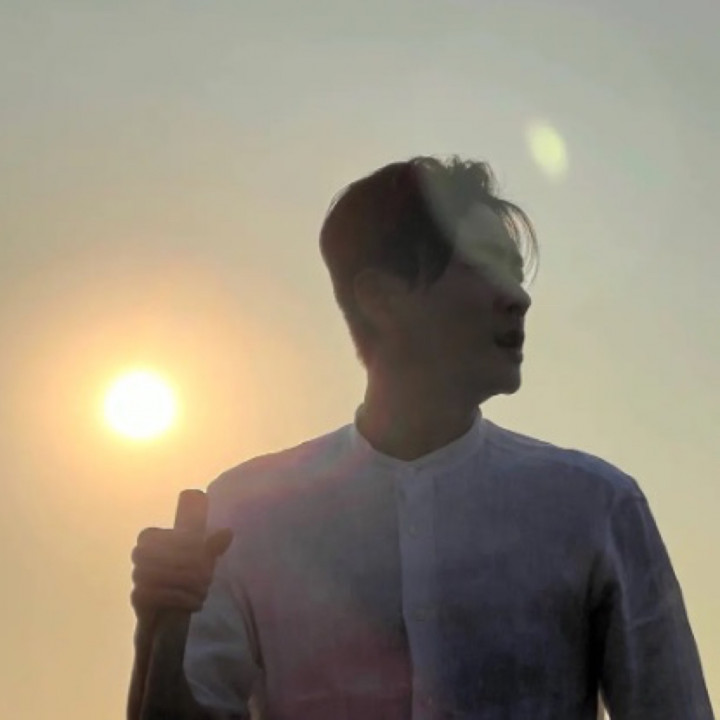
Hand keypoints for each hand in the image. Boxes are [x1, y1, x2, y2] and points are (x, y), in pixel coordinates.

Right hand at [130, 491, 232, 619]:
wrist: (168, 612)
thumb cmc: (186, 576)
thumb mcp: (201, 559)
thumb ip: (212, 546)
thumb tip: (228, 532)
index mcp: (152, 537)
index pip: (167, 534)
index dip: (184, 541)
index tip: (204, 550)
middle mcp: (140, 553)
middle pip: (164, 555)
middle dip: (190, 566)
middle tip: (209, 576)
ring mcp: (137, 575)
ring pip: (160, 575)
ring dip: (187, 584)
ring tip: (205, 591)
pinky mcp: (137, 596)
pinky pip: (156, 595)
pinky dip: (180, 599)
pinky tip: (197, 603)